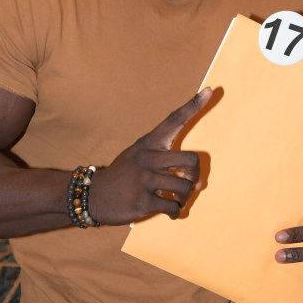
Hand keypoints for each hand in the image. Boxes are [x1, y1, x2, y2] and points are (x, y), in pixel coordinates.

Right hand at [88, 89, 211, 225]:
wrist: (92, 196)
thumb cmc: (123, 177)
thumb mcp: (139, 158)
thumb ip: (167, 165)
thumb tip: (197, 183)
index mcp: (148, 144)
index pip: (174, 120)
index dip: (193, 105)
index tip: (209, 90)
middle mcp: (147, 158)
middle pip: (191, 160)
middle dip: (195, 176)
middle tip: (187, 184)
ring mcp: (144, 179)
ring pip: (184, 187)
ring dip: (183, 198)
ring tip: (174, 200)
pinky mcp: (142, 201)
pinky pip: (173, 207)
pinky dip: (175, 213)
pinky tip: (168, 212)